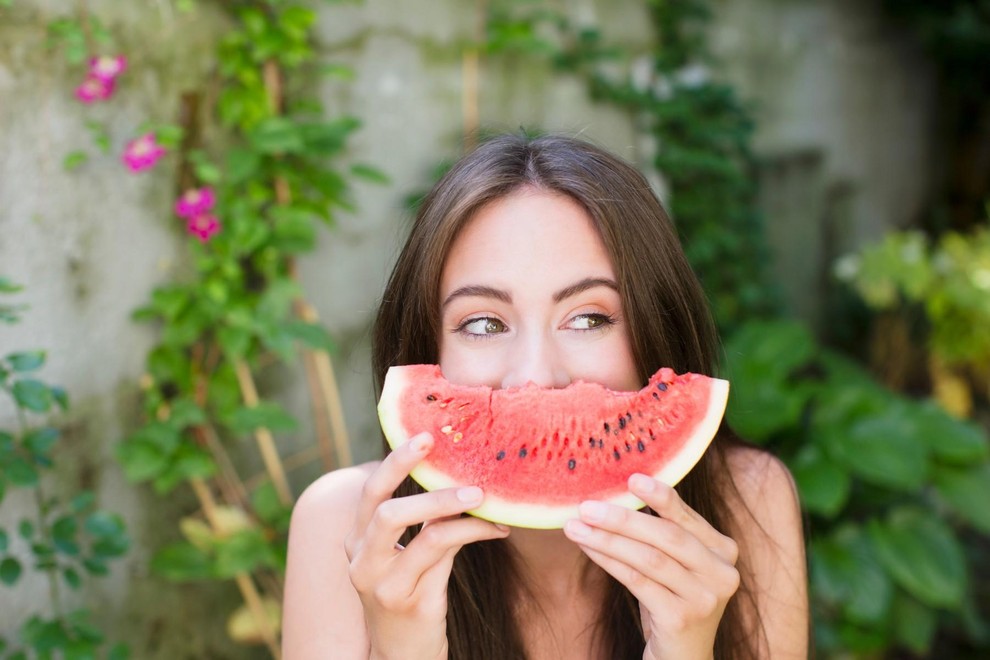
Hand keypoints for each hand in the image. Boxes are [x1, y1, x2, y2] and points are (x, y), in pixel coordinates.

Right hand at [344, 432, 509, 659]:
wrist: (402, 658)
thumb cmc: (410, 598)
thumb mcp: (404, 558)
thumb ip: (420, 522)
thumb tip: (457, 476)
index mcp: (356, 543)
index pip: (370, 492)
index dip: (396, 462)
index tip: (424, 435)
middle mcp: (361, 562)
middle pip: (384, 508)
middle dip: (410, 472)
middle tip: (440, 448)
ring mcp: (383, 586)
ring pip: (419, 532)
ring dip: (452, 506)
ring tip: (482, 495)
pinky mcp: (411, 604)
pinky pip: (444, 554)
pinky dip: (472, 533)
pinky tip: (496, 529)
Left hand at [563, 473, 739, 659]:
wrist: (682, 657)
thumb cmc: (672, 601)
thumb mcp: (675, 565)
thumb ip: (663, 533)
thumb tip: (620, 493)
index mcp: (724, 551)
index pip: (686, 518)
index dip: (660, 496)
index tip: (632, 477)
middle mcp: (722, 573)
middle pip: (667, 536)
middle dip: (623, 518)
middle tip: (587, 506)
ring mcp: (704, 598)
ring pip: (649, 559)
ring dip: (608, 539)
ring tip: (576, 526)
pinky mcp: (681, 619)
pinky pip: (638, 582)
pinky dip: (609, 561)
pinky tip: (588, 548)